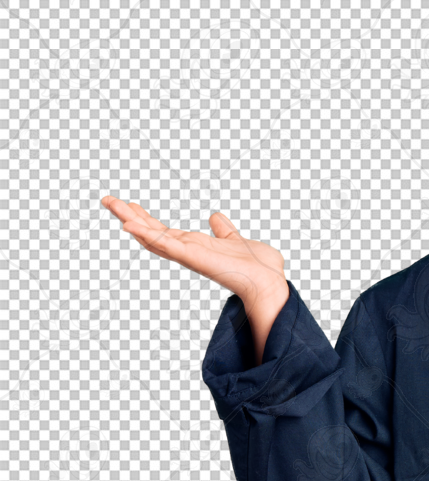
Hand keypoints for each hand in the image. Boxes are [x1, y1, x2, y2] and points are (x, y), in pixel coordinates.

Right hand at [101, 196, 289, 366]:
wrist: (269, 282)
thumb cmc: (259, 268)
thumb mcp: (236, 239)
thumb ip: (224, 230)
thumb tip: (214, 216)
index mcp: (196, 247)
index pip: (164, 232)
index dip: (146, 219)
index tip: (130, 204)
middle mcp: (189, 252)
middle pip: (151, 233)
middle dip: (129, 216)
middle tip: (107, 199)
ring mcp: (189, 255)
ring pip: (152, 237)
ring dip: (130, 220)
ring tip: (110, 204)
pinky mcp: (194, 258)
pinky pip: (166, 246)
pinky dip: (147, 236)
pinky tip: (129, 226)